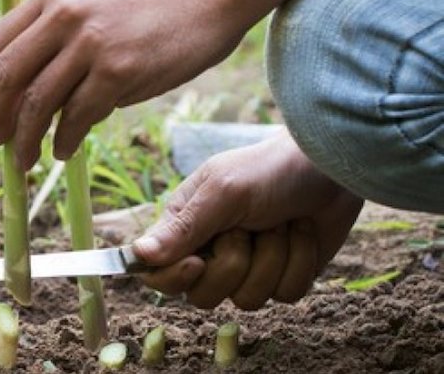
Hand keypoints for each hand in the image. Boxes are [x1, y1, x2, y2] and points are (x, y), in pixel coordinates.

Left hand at [0, 0, 264, 167]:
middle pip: (8, 77)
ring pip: (37, 103)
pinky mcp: (118, 71)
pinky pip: (75, 117)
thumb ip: (61, 25)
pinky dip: (64, 140)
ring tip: (25, 159)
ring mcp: (90, 42)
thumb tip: (30, 80)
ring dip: (25, 139)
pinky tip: (63, 151)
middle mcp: (65, 14)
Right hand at [134, 131, 363, 309]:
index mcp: (184, 227)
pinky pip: (284, 295)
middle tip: (249, 230)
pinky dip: (298, 263)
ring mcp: (249, 268)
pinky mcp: (283, 277)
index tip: (197, 263)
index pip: (156, 272)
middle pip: (201, 296)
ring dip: (272, 259)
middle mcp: (211, 252)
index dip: (172, 277)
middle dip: (233, 265)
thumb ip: (183, 228)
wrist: (329, 167)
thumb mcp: (222, 193)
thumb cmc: (269, 170)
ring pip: (247, 300)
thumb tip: (138, 254)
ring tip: (280, 225)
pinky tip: (302, 234)